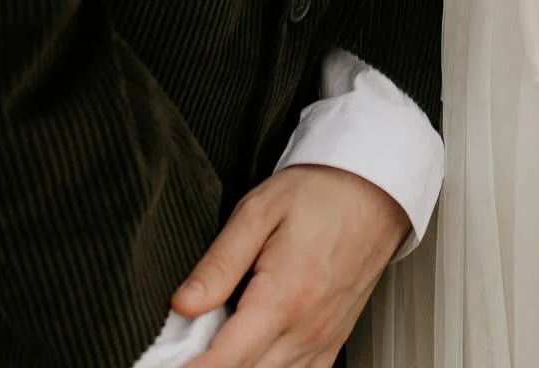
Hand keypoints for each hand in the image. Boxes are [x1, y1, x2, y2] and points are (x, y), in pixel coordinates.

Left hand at [173, 165, 408, 367]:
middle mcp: (306, 330)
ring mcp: (321, 342)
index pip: (224, 360)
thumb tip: (182, 304)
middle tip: (184, 349)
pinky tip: (251, 355)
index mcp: (284, 297)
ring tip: (214, 347)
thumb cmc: (321, 192)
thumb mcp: (260, 210)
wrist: (374, 188)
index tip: (165, 365)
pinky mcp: (331, 345)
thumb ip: (220, 262)